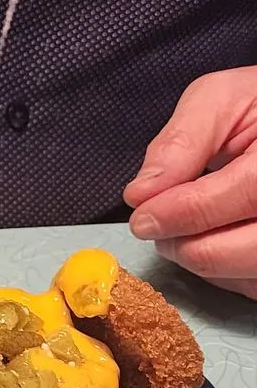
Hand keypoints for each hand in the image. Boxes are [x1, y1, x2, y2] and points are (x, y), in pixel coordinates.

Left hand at [124, 66, 256, 299]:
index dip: (184, 212)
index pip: (243, 195)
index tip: (143, 217)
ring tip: (186, 227)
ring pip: (248, 277)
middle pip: (244, 250)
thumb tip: (142, 193)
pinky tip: (214, 238)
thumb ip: (181, 141)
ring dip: (203, 261)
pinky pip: (256, 286)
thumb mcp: (223, 101)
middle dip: (186, 245)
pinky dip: (225, 272)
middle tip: (156, 227)